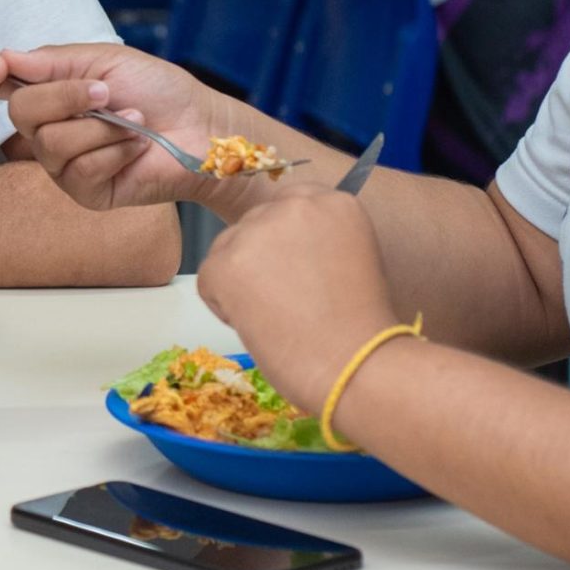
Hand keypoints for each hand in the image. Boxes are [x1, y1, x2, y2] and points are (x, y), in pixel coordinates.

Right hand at [0, 45, 240, 211]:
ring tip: (134, 122)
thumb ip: (52, 62)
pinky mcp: (85, 191)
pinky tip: (136, 149)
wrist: (200, 127)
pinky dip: (114, 153)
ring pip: (50, 143)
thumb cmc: (159, 91)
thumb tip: (3, 57)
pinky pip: (79, 171)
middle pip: (19, 113)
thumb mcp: (106, 60)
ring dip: (100, 127)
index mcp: (48, 90)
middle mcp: (48, 127)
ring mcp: (63, 163)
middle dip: (65, 97)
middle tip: (106, 92)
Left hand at [195, 187, 399, 411]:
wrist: (355, 365)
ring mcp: (257, 231)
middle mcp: (295, 206)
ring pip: (229, 251)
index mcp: (334, 203)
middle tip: (291, 301)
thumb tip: (283, 250)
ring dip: (242, 283)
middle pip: (255, 224)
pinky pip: (209, 282)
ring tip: (280, 317)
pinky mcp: (226, 262)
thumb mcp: (353, 262)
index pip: (289, 205)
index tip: (299, 271)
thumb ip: (318, 241)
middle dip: (262, 261)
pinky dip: (225, 308)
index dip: (287, 242)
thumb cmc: (361, 331)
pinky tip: (261, 325)